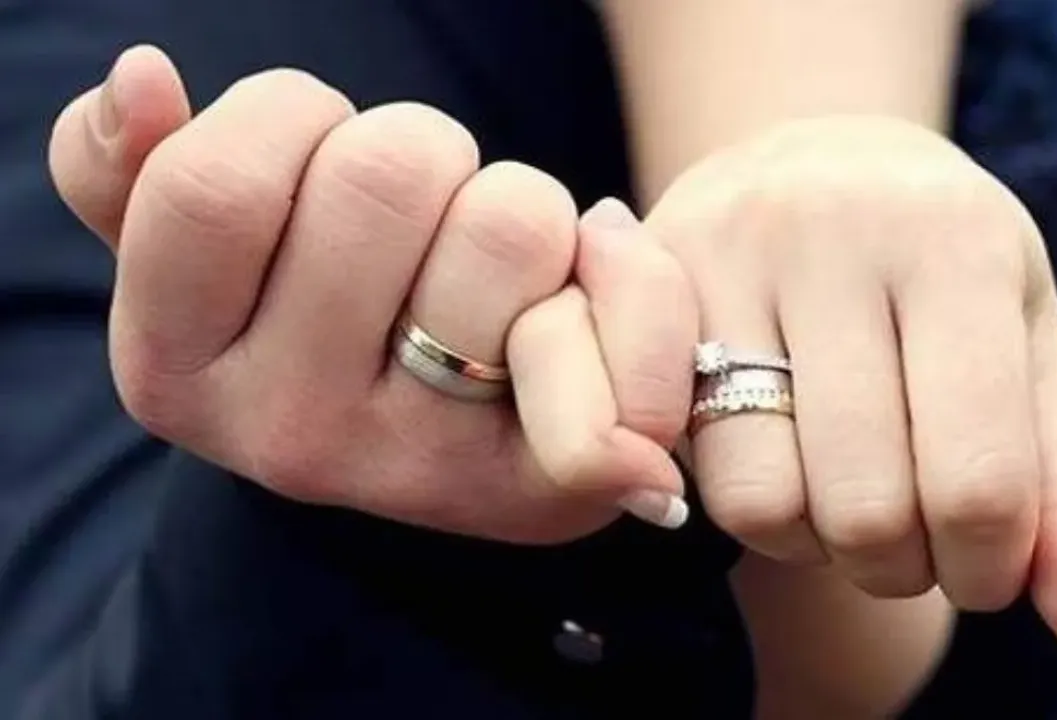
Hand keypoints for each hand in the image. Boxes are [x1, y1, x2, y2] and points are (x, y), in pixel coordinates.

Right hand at [48, 46, 697, 542]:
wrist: (455, 451)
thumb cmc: (329, 318)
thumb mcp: (207, 257)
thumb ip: (134, 173)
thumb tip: (143, 83)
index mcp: (175, 373)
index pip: (220, 180)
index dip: (291, 120)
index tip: (317, 160)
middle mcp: (290, 438)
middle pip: (386, 173)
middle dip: (422, 155)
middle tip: (425, 224)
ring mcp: (425, 468)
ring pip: (510, 216)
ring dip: (521, 208)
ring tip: (498, 276)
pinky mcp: (552, 482)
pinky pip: (623, 317)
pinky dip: (632, 287)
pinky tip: (588, 307)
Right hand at [646, 117, 1056, 678]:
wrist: (822, 162)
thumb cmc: (949, 281)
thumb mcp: (1033, 366)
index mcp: (956, 241)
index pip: (978, 483)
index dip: (987, 569)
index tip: (986, 561)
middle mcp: (831, 227)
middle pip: (866, 509)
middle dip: (901, 567)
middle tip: (914, 534)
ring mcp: (724, 250)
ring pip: (761, 501)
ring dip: (817, 546)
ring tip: (845, 498)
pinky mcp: (650, 286)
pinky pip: (690, 469)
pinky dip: (752, 507)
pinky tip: (782, 465)